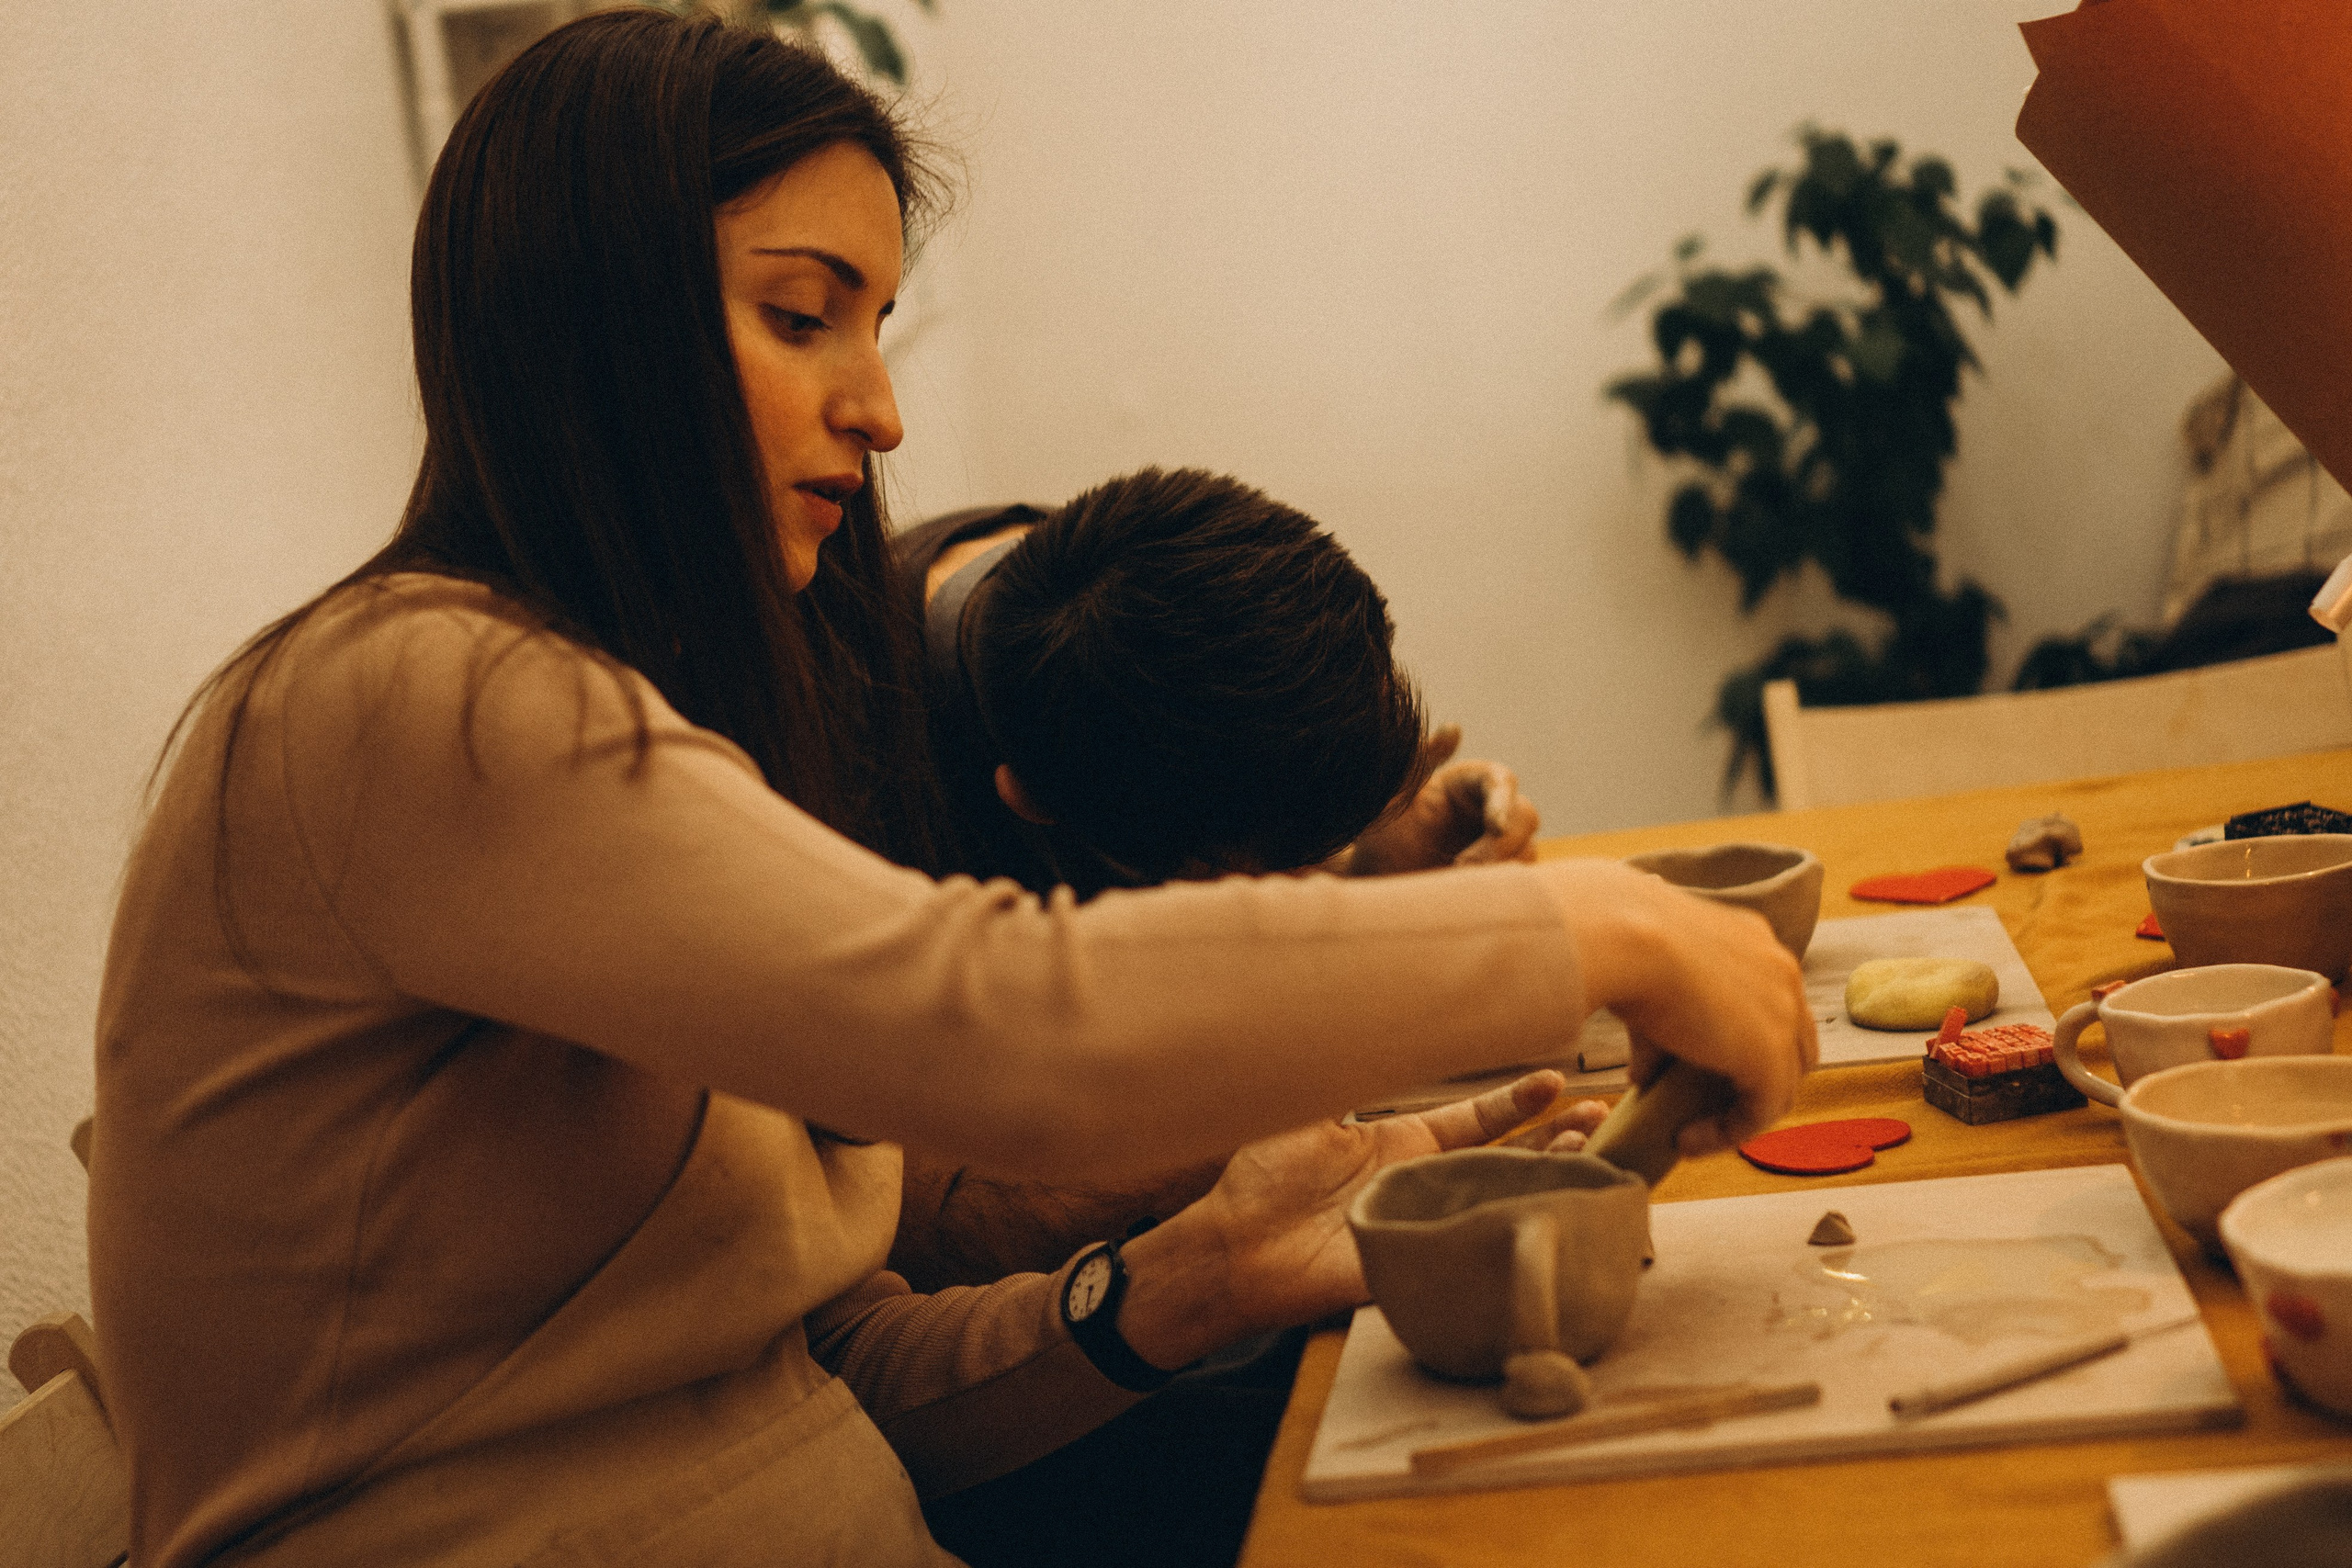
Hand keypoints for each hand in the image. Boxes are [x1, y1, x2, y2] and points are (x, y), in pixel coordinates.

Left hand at [1116, 1072, 1600, 1367]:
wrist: (1237, 1246)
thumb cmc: (1263, 1179)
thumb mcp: (1303, 1108)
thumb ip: (1336, 1066)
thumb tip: (1343, 1001)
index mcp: (1404, 1145)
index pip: (1478, 1120)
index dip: (1518, 1101)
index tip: (1557, 1076)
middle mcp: (1426, 1182)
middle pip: (1510, 1158)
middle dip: (1558, 1137)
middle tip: (1603, 1116)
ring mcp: (1429, 1224)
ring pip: (1507, 1199)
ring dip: (1553, 1177)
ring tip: (1595, 1151)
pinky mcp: (1421, 1263)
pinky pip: (1480, 1250)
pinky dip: (1519, 1233)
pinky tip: (1553, 1213)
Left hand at [1348, 724, 1540, 873]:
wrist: (1377, 882)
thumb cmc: (1382, 835)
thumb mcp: (1393, 800)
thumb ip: (1421, 763)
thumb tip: (1452, 728)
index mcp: (1469, 783)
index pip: (1501, 781)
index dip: (1503, 801)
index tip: (1495, 827)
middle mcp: (1491, 809)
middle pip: (1526, 817)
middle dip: (1501, 844)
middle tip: (1464, 867)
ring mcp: (1500, 845)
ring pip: (1526, 851)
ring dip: (1499, 869)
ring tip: (1455, 882)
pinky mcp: (1500, 875)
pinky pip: (1518, 880)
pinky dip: (1499, 888)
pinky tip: (1468, 896)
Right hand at [1539, 859, 1815, 1155]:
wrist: (1625, 940)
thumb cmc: (1619, 943)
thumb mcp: (1645, 982)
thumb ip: (1656, 1034)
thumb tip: (1643, 1076)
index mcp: (1753, 942)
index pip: (1771, 1003)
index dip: (1744, 1044)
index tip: (1701, 1072)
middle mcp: (1781, 971)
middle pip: (1793, 1044)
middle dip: (1757, 1081)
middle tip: (1709, 1106)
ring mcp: (1783, 1013)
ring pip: (1783, 1082)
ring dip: (1740, 1114)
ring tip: (1691, 1133)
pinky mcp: (1769, 1055)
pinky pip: (1762, 1111)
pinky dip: (1728, 1133)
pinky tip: (1687, 1140)